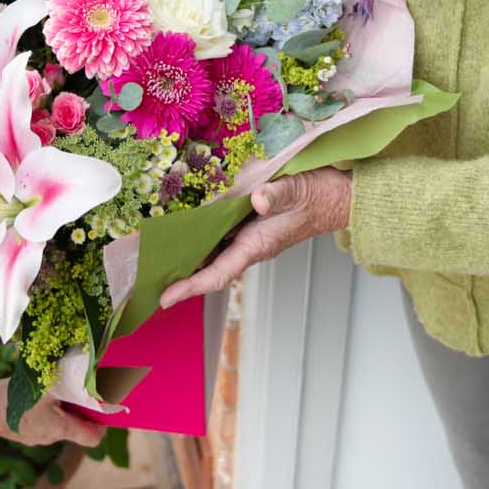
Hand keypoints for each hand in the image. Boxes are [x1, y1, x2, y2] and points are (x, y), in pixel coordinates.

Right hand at [0, 379, 107, 446]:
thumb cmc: (16, 399)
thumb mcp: (45, 385)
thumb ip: (68, 379)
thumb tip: (87, 367)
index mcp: (61, 428)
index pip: (92, 438)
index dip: (102, 425)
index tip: (104, 410)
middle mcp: (50, 437)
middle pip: (75, 428)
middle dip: (80, 410)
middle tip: (81, 389)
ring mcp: (35, 437)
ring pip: (58, 423)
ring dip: (62, 408)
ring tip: (59, 387)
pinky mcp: (22, 431)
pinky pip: (43, 422)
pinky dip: (47, 410)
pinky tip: (40, 394)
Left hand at [159, 166, 352, 308]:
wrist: (338, 196)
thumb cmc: (319, 197)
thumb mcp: (296, 191)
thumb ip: (276, 196)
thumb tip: (257, 200)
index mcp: (257, 245)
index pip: (217, 273)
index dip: (191, 286)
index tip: (166, 298)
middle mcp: (250, 245)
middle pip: (209, 268)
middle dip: (181, 277)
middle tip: (149, 281)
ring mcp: (250, 236)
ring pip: (213, 253)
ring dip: (188, 258)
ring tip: (158, 261)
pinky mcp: (251, 224)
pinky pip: (220, 236)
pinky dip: (201, 237)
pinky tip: (185, 231)